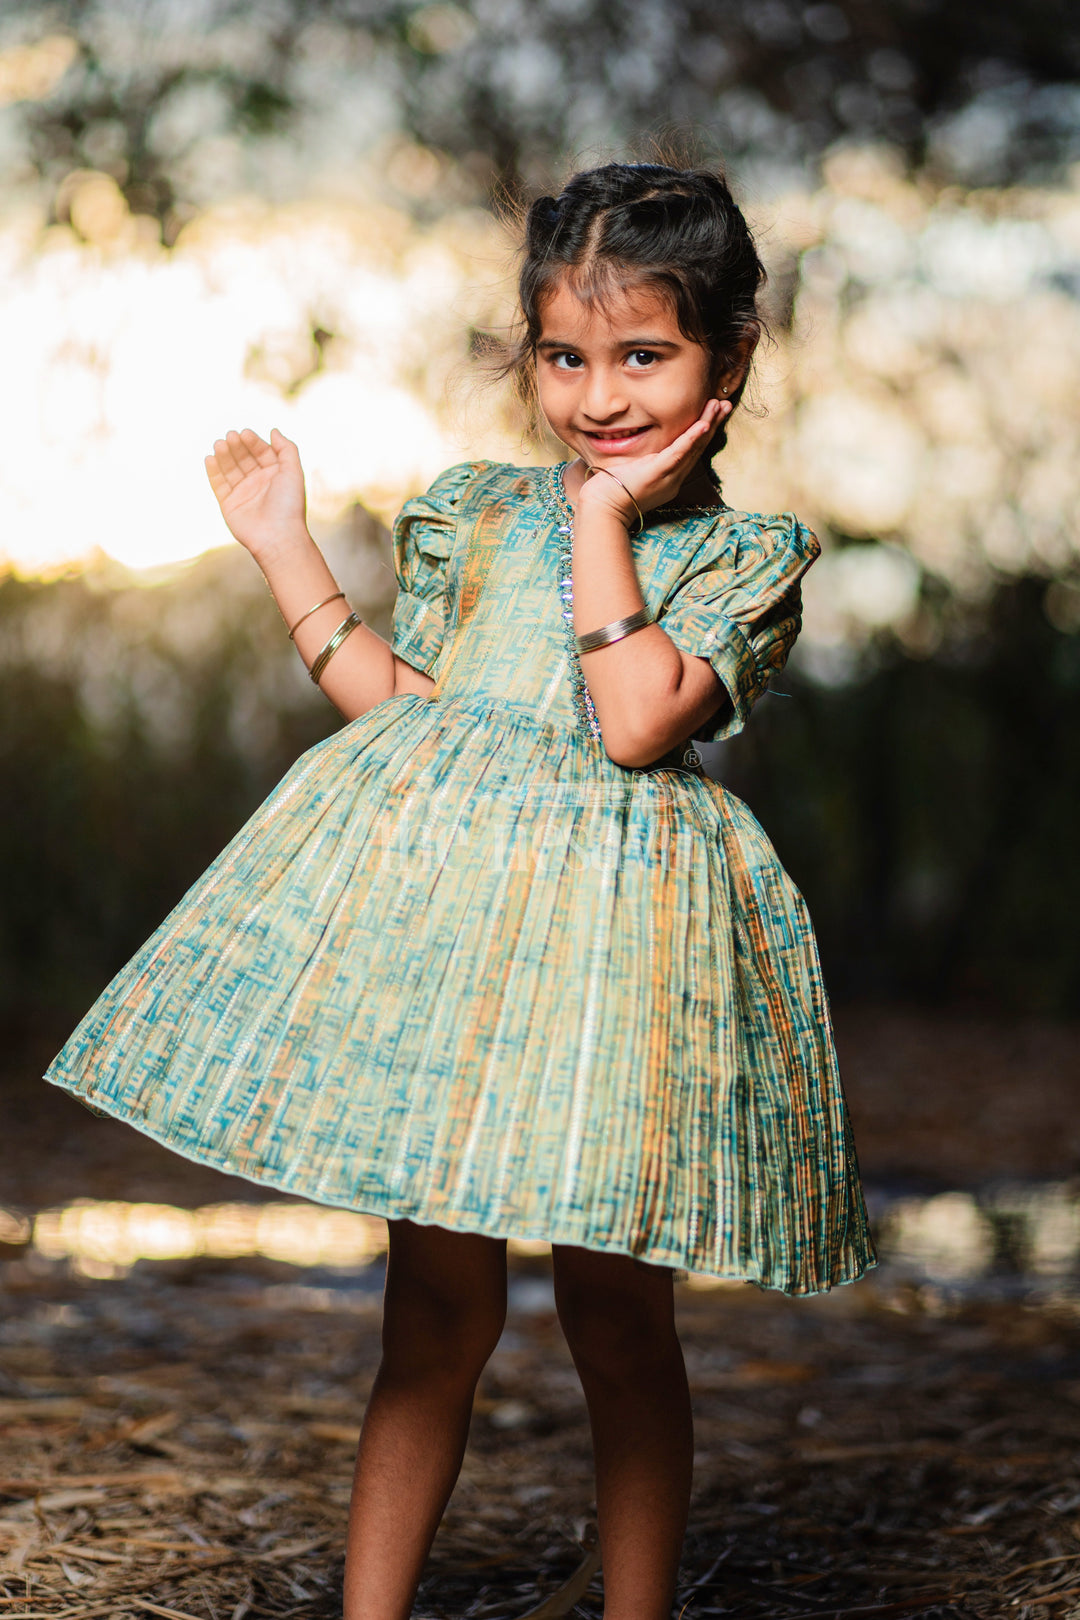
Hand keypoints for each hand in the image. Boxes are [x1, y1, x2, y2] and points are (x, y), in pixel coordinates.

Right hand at [204, 427, 307, 556]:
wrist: (278, 536)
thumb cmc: (289, 504)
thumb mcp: (293, 471)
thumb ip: (286, 448)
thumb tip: (273, 430)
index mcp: (275, 475)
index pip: (261, 452)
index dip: (253, 442)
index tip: (245, 433)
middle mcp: (258, 483)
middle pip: (244, 458)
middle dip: (236, 446)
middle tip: (230, 436)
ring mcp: (243, 494)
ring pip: (230, 469)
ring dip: (224, 455)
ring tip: (219, 444)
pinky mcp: (229, 504)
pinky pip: (218, 485)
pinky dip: (213, 471)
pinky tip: (210, 458)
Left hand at [574, 398, 729, 525]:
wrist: (602, 509)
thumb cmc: (611, 491)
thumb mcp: (634, 472)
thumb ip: (643, 460)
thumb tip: (643, 448)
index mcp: (669, 477)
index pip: (691, 450)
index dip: (705, 431)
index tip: (714, 413)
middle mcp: (674, 478)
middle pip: (698, 447)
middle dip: (713, 424)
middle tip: (726, 405)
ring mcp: (667, 476)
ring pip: (693, 447)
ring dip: (708, 425)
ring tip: (719, 406)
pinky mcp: (657, 473)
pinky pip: (679, 453)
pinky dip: (692, 438)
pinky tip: (703, 425)